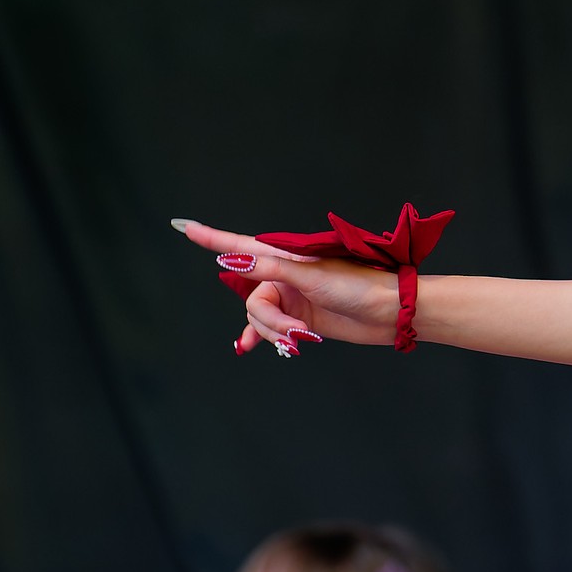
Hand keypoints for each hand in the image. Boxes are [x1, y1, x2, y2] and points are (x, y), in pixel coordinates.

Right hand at [173, 220, 399, 354]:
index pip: (238, 245)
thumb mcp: (311, 274)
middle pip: (250, 298)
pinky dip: (261, 337)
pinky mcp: (300, 319)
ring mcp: (291, 297)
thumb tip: (231, 259)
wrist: (389, 312)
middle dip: (266, 319)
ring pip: (259, 317)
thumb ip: (269, 267)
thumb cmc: (358, 285)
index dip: (210, 237)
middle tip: (294, 330)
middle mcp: (284, 275)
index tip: (182, 225)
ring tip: (302, 340)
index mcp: (285, 256)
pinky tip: (246, 346)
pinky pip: (267, 329)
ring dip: (275, 333)